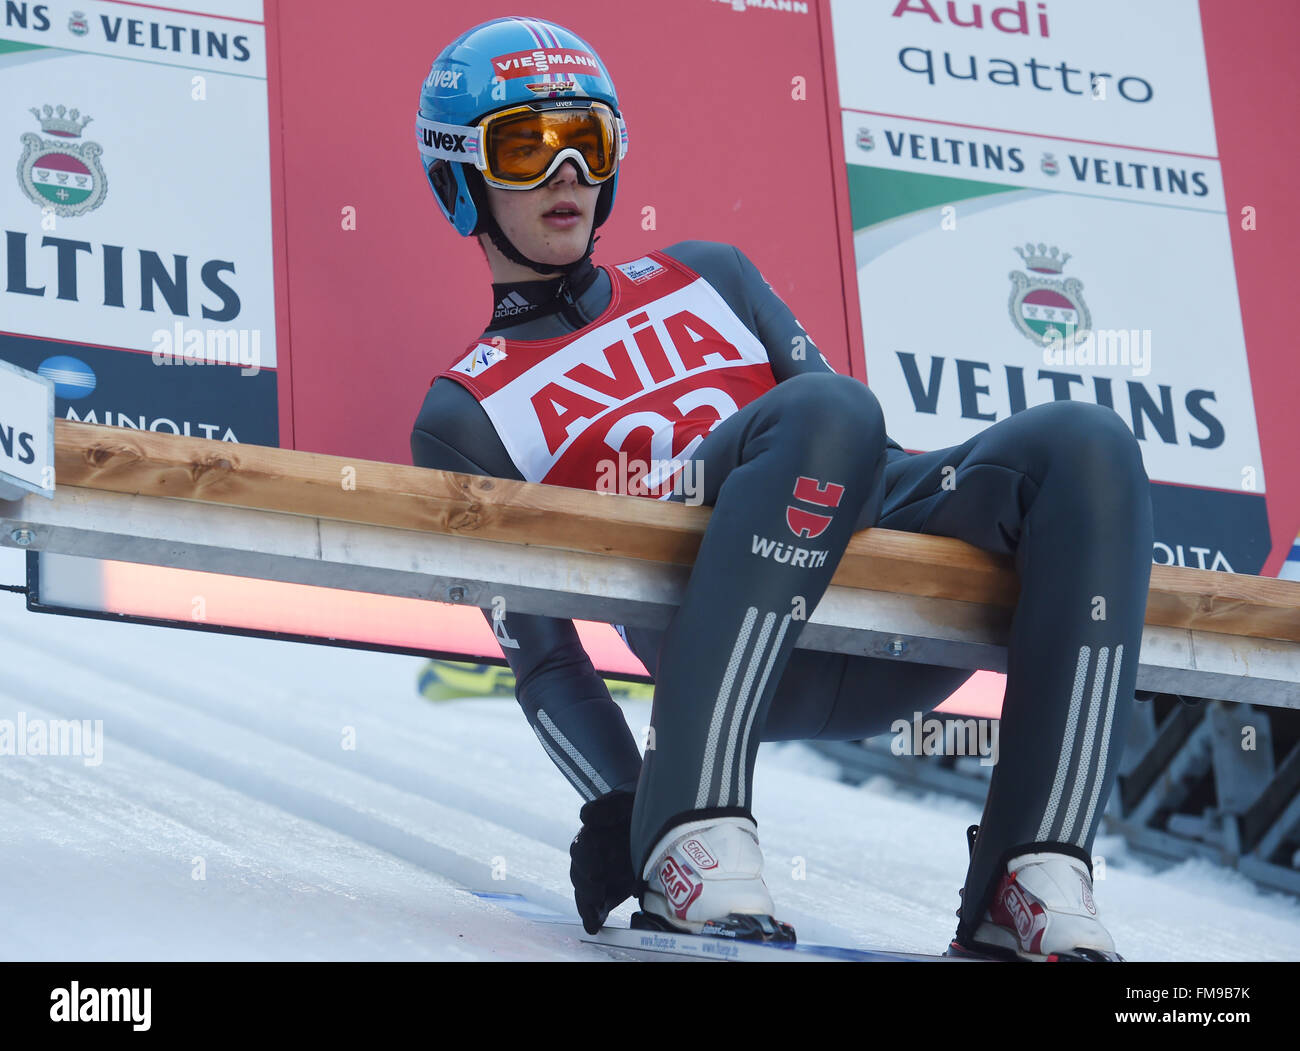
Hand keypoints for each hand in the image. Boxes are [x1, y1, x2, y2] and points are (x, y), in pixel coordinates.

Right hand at [569, 790, 636, 934]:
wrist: (650, 820)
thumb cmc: (632, 808)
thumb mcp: (622, 802)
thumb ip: (606, 808)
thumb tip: (585, 817)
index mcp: (591, 836)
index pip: (583, 850)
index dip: (588, 862)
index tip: (596, 873)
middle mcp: (590, 858)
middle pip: (581, 874)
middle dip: (587, 888)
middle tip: (596, 896)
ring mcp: (598, 876)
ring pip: (585, 891)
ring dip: (587, 905)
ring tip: (592, 918)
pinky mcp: (608, 891)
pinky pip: (596, 905)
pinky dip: (593, 915)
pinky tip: (594, 925)